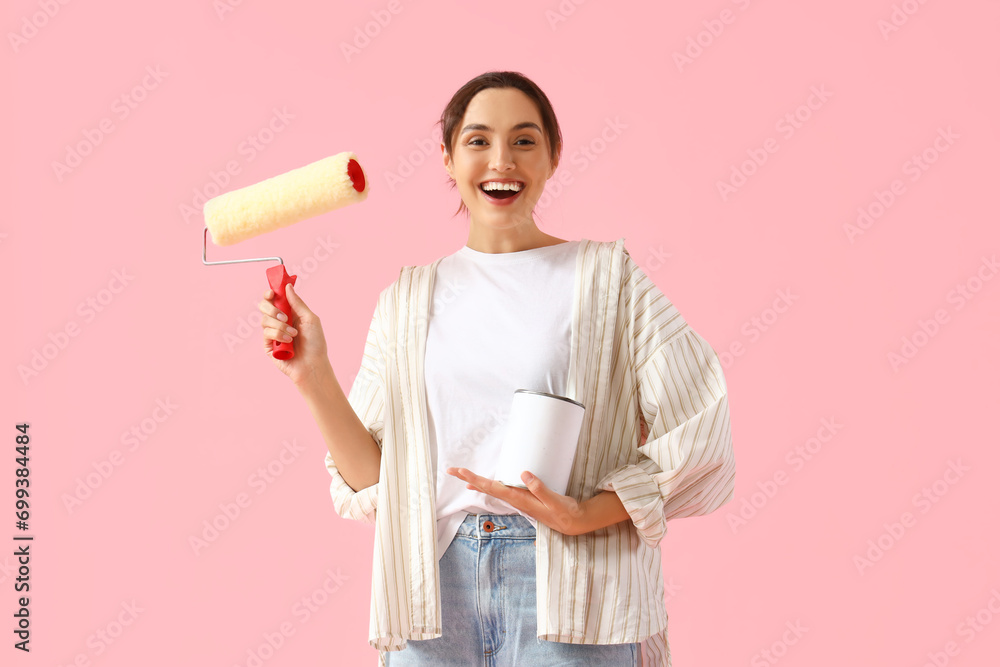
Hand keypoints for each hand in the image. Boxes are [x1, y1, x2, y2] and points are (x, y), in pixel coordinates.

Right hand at [257, 283, 330, 386]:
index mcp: (289, 312)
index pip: (274, 298)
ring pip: (264, 320)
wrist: (312, 364)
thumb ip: (297, 302)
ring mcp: (272, 333)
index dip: (270, 294)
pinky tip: (288, 341)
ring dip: (280, 326)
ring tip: (293, 334)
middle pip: (263, 306)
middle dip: (271, 309)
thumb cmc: (315, 343)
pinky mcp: (268, 345)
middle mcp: (279, 321)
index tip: (272, 293)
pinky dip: (278, 335)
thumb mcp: (310, 319)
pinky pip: (266, 333)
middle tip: (284, 316)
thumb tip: (287, 286)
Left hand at [446, 467, 586, 535]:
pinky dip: (489, 485)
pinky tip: (484, 484)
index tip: (461, 473)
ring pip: (492, 489)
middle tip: (452, 469)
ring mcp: (517, 499)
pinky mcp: (522, 498)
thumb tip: (523, 473)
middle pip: (487, 488)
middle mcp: (514, 500)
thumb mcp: (555, 500)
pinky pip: (500, 490)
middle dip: (469, 478)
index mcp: (519, 499)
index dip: (476, 479)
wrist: (571, 523)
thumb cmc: (564, 512)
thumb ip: (540, 489)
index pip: (493, 487)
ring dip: (477, 482)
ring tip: (462, 475)